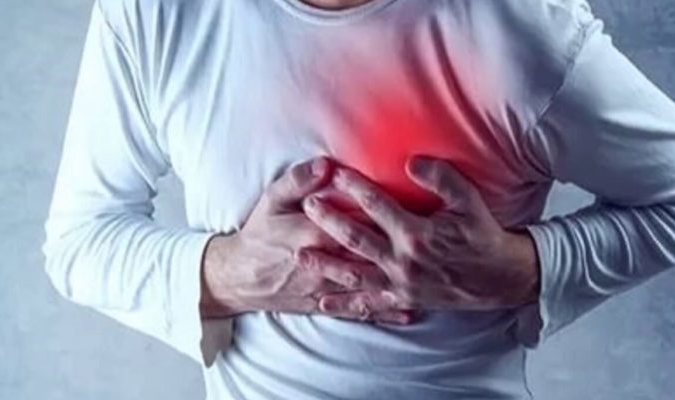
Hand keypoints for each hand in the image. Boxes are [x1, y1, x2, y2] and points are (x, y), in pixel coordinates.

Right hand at [200, 156, 413, 324]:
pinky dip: (384, 311)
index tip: (412, 203)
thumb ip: (297, 181)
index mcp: (316, 234)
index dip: (385, 212)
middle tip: (434, 241)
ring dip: (400, 281)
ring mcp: (327, 288)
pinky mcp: (325, 304)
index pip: (358, 220)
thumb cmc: (258, 235)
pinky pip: (359, 309)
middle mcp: (327, 264)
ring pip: (370, 284)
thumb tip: (325, 164)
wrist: (239, 277)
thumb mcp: (271, 201)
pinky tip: (410, 311)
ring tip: (432, 276)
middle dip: (401, 248)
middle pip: (372, 253)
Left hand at [302, 155, 538, 314]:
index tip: (334, 172)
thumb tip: (411, 161)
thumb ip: (441, 178)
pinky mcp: (403, 300)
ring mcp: (401, 284)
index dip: (354, 187)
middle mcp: (404, 261)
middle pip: (356, 239)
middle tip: (307, 206)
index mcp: (418, 233)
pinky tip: (322, 302)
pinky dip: (345, 305)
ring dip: (326, 264)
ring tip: (300, 254)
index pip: (377, 206)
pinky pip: (369, 304)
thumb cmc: (483, 235)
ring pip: (355, 274)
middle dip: (329, 221)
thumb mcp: (469, 201)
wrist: (501, 277)